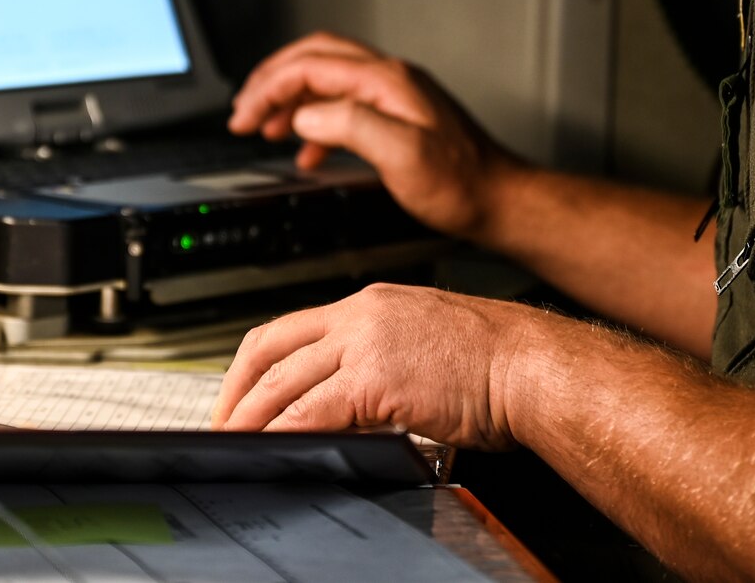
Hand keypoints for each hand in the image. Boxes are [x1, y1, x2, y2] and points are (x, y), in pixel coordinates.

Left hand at [211, 283, 539, 449]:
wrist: (532, 364)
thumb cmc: (498, 363)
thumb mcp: (426, 343)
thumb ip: (386, 361)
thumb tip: (360, 400)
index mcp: (372, 304)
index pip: (292, 328)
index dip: (257, 364)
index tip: (242, 394)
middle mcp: (361, 315)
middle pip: (273, 347)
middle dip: (237, 391)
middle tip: (222, 424)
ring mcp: (366, 344)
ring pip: (284, 380)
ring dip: (251, 418)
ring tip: (232, 444)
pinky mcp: (376, 379)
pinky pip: (312, 410)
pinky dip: (284, 432)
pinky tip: (271, 449)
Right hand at [227, 32, 523, 240]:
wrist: (500, 200)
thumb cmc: (461, 183)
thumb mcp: (402, 155)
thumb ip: (350, 126)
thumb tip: (306, 114)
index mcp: (386, 80)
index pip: (311, 65)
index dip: (269, 87)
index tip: (243, 115)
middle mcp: (389, 79)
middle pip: (315, 59)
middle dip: (272, 81)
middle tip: (243, 110)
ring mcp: (395, 96)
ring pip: (327, 81)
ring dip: (291, 100)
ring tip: (264, 127)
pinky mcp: (398, 118)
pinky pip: (344, 107)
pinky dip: (316, 123)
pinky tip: (308, 152)